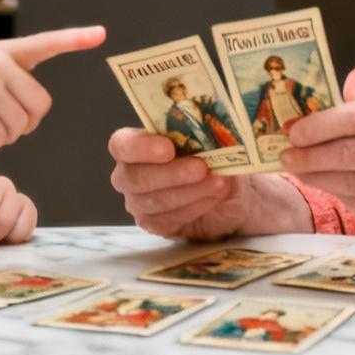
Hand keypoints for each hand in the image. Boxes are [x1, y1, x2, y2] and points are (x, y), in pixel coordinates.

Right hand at [0, 26, 105, 150]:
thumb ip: (8, 83)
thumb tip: (37, 109)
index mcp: (2, 51)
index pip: (44, 43)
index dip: (74, 40)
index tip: (101, 34)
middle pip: (40, 107)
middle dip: (22, 123)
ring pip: (21, 126)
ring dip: (1, 135)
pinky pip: (0, 137)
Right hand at [106, 129, 249, 239]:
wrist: (233, 192)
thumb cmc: (218, 158)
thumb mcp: (216, 141)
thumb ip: (205, 133)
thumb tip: (211, 130)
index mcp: (137, 144)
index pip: (121, 145)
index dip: (141, 147)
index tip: (168, 148)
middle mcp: (130, 174)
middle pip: (134, 177)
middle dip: (171, 173)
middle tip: (201, 168)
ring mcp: (139, 202)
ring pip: (152, 201)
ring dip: (189, 191)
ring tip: (218, 183)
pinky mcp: (154, 224)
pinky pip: (165, 220)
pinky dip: (193, 207)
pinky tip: (213, 198)